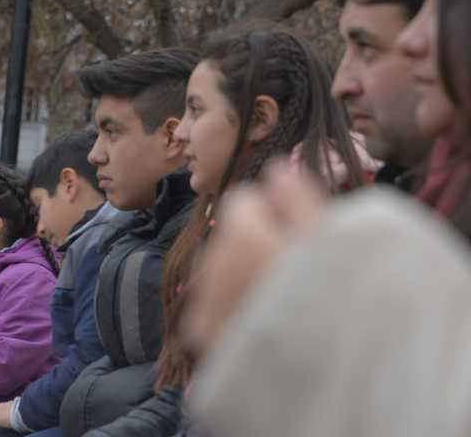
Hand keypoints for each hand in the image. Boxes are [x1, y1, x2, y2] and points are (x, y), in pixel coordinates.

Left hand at [183, 162, 326, 357]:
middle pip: (230, 238)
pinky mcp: (203, 336)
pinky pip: (211, 309)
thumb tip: (277, 167)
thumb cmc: (337, 301)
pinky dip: (231, 311)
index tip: (299, 233)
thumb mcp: (330, 243)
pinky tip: (262, 325)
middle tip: (298, 273)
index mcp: (243, 234)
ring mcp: (204, 302)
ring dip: (242, 280)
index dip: (273, 212)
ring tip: (284, 304)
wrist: (319, 375)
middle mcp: (214, 263)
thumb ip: (299, 200)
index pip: (242, 200)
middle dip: (255, 247)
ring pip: (219, 273)